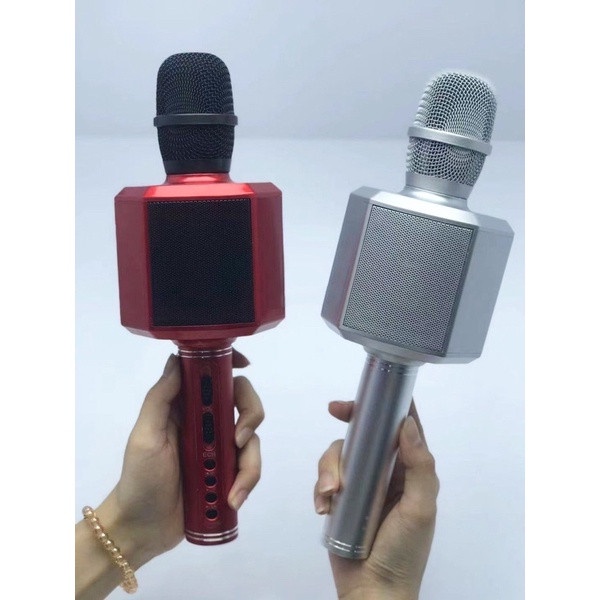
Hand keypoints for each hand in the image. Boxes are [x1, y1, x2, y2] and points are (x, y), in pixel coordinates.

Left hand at [76, 350, 263, 598]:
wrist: (143, 528)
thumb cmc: (140, 478)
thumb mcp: (145, 435)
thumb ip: (161, 397)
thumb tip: (178, 358)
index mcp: (185, 405)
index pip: (212, 374)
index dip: (231, 363)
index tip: (245, 365)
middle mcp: (206, 420)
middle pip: (243, 400)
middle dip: (251, 415)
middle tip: (239, 438)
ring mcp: (219, 446)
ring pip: (252, 438)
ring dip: (249, 463)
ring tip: (233, 489)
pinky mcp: (228, 471)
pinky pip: (249, 467)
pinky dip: (246, 482)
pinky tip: (232, 499)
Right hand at [314, 401, 438, 599]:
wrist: (372, 592)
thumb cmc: (403, 550)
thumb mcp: (420, 508)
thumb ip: (420, 466)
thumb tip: (407, 423)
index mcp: (409, 469)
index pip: (401, 426)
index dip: (386, 403)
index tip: (369, 390)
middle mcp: (385, 471)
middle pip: (363, 433)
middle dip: (348, 425)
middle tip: (333, 410)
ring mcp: (361, 485)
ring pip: (339, 453)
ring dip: (330, 467)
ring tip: (330, 494)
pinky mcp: (340, 499)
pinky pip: (324, 479)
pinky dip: (320, 489)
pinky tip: (323, 507)